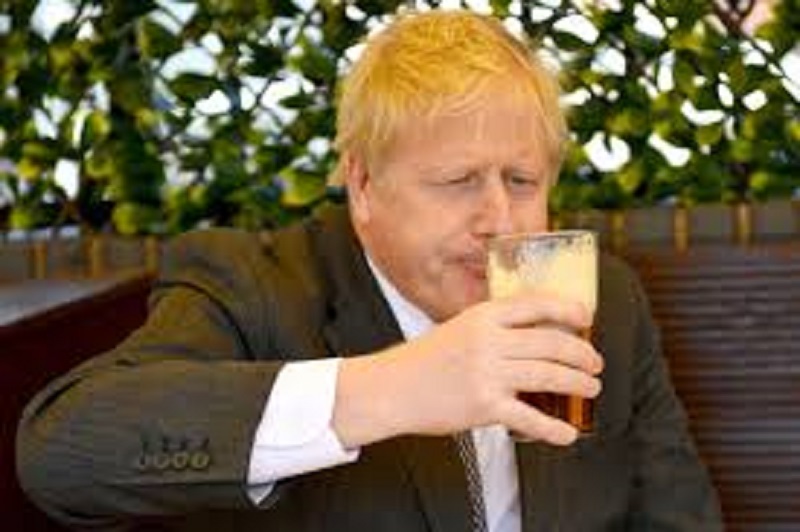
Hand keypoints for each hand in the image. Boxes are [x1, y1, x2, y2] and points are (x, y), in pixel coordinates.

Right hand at [332, 291, 602, 447]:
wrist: (392, 388)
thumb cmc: (426, 360)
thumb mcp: (459, 329)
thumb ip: (493, 328)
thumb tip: (537, 334)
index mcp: (482, 316)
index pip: (535, 303)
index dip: (567, 308)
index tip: (587, 317)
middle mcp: (487, 341)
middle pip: (551, 341)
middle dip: (582, 354)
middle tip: (594, 364)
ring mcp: (486, 373)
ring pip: (548, 375)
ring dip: (577, 383)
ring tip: (591, 389)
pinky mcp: (484, 406)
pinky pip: (530, 419)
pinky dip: (554, 429)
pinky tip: (568, 433)